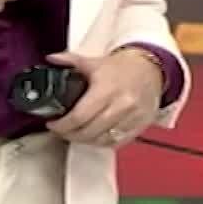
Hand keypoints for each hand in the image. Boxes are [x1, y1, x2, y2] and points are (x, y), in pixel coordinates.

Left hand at [44, 49, 161, 147]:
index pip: (80, 116)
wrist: (151, 69)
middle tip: (60, 130)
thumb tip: (52, 60)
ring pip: (102, 140)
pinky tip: (92, 137)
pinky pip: (117, 143)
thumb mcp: (94, 62)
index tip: (53, 124)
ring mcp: (132, 118)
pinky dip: (102, 143)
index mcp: (107, 89)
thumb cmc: (122, 67)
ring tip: (74, 134)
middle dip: (70, 134)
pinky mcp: (140, 127)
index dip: (62, 125)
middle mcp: (122, 105)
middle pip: (89, 131)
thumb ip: (70, 61)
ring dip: (84, 140)